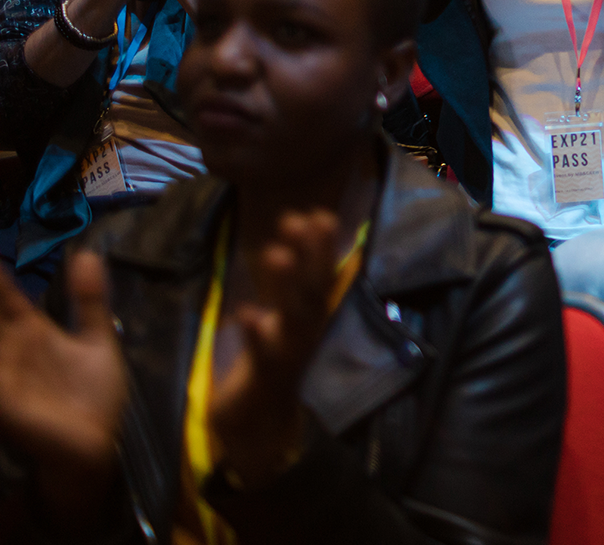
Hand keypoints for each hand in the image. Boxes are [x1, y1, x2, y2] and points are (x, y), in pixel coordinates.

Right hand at [0, 252, 127, 517]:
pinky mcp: (2, 397)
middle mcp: (9, 346)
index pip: (6, 294)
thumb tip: (88, 254)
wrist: (96, 445)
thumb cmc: (93, 397)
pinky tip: (2, 356)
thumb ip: (91, 301)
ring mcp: (2, 371)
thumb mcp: (97, 342)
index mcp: (31, 330)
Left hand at [208, 211, 341, 488]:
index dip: (320, 246)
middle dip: (312, 255)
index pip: (319, 275)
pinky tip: (245, 313)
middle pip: (313, 289)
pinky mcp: (266, 378)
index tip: (318, 212)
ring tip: (275, 252)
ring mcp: (288, 354)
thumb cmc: (266, 368)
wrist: (259, 429)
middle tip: (307, 219)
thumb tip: (288, 244)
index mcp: (306, 318)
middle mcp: (304, 332)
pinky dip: (256, 333)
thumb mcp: (275, 320)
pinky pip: (263, 354)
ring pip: (294, 315)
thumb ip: (281, 287)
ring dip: (287, 285)